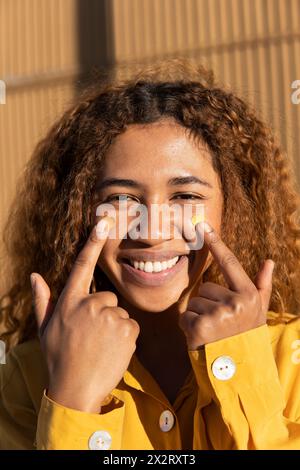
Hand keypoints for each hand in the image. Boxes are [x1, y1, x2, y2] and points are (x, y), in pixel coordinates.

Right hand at [31, 217, 139, 412]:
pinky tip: (112, 351)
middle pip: (107, 297)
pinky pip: (131, 326)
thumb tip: (34, 275)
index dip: (93, 243)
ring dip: (114, 327)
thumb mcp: (45, 329)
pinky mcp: (126, 329)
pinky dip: (126, 337)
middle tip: (92, 337)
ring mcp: (108, 316)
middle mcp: (88, 304)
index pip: (82, 266)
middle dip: (103, 313)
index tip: (103, 222)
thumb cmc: (58, 358)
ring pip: (119, 313)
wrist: (76, 390)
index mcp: (69, 302)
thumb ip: (43, 299)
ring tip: (100, 347)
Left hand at [179, 222, 273, 349]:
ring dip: (198, 316)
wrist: (240, 371)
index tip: (203, 227)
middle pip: (205, 288)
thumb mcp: (258, 312)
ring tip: (212, 332)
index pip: (229, 263)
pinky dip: (188, 327)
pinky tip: (201, 339)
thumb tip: (269, 261)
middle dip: (207, 304)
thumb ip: (262, 285)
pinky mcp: (198, 327)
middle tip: (219, 323)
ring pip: (193, 303)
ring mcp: (216, 315)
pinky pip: (184, 316)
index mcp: (248, 295)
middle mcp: (233, 302)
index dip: (216, 244)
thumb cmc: (247, 336)